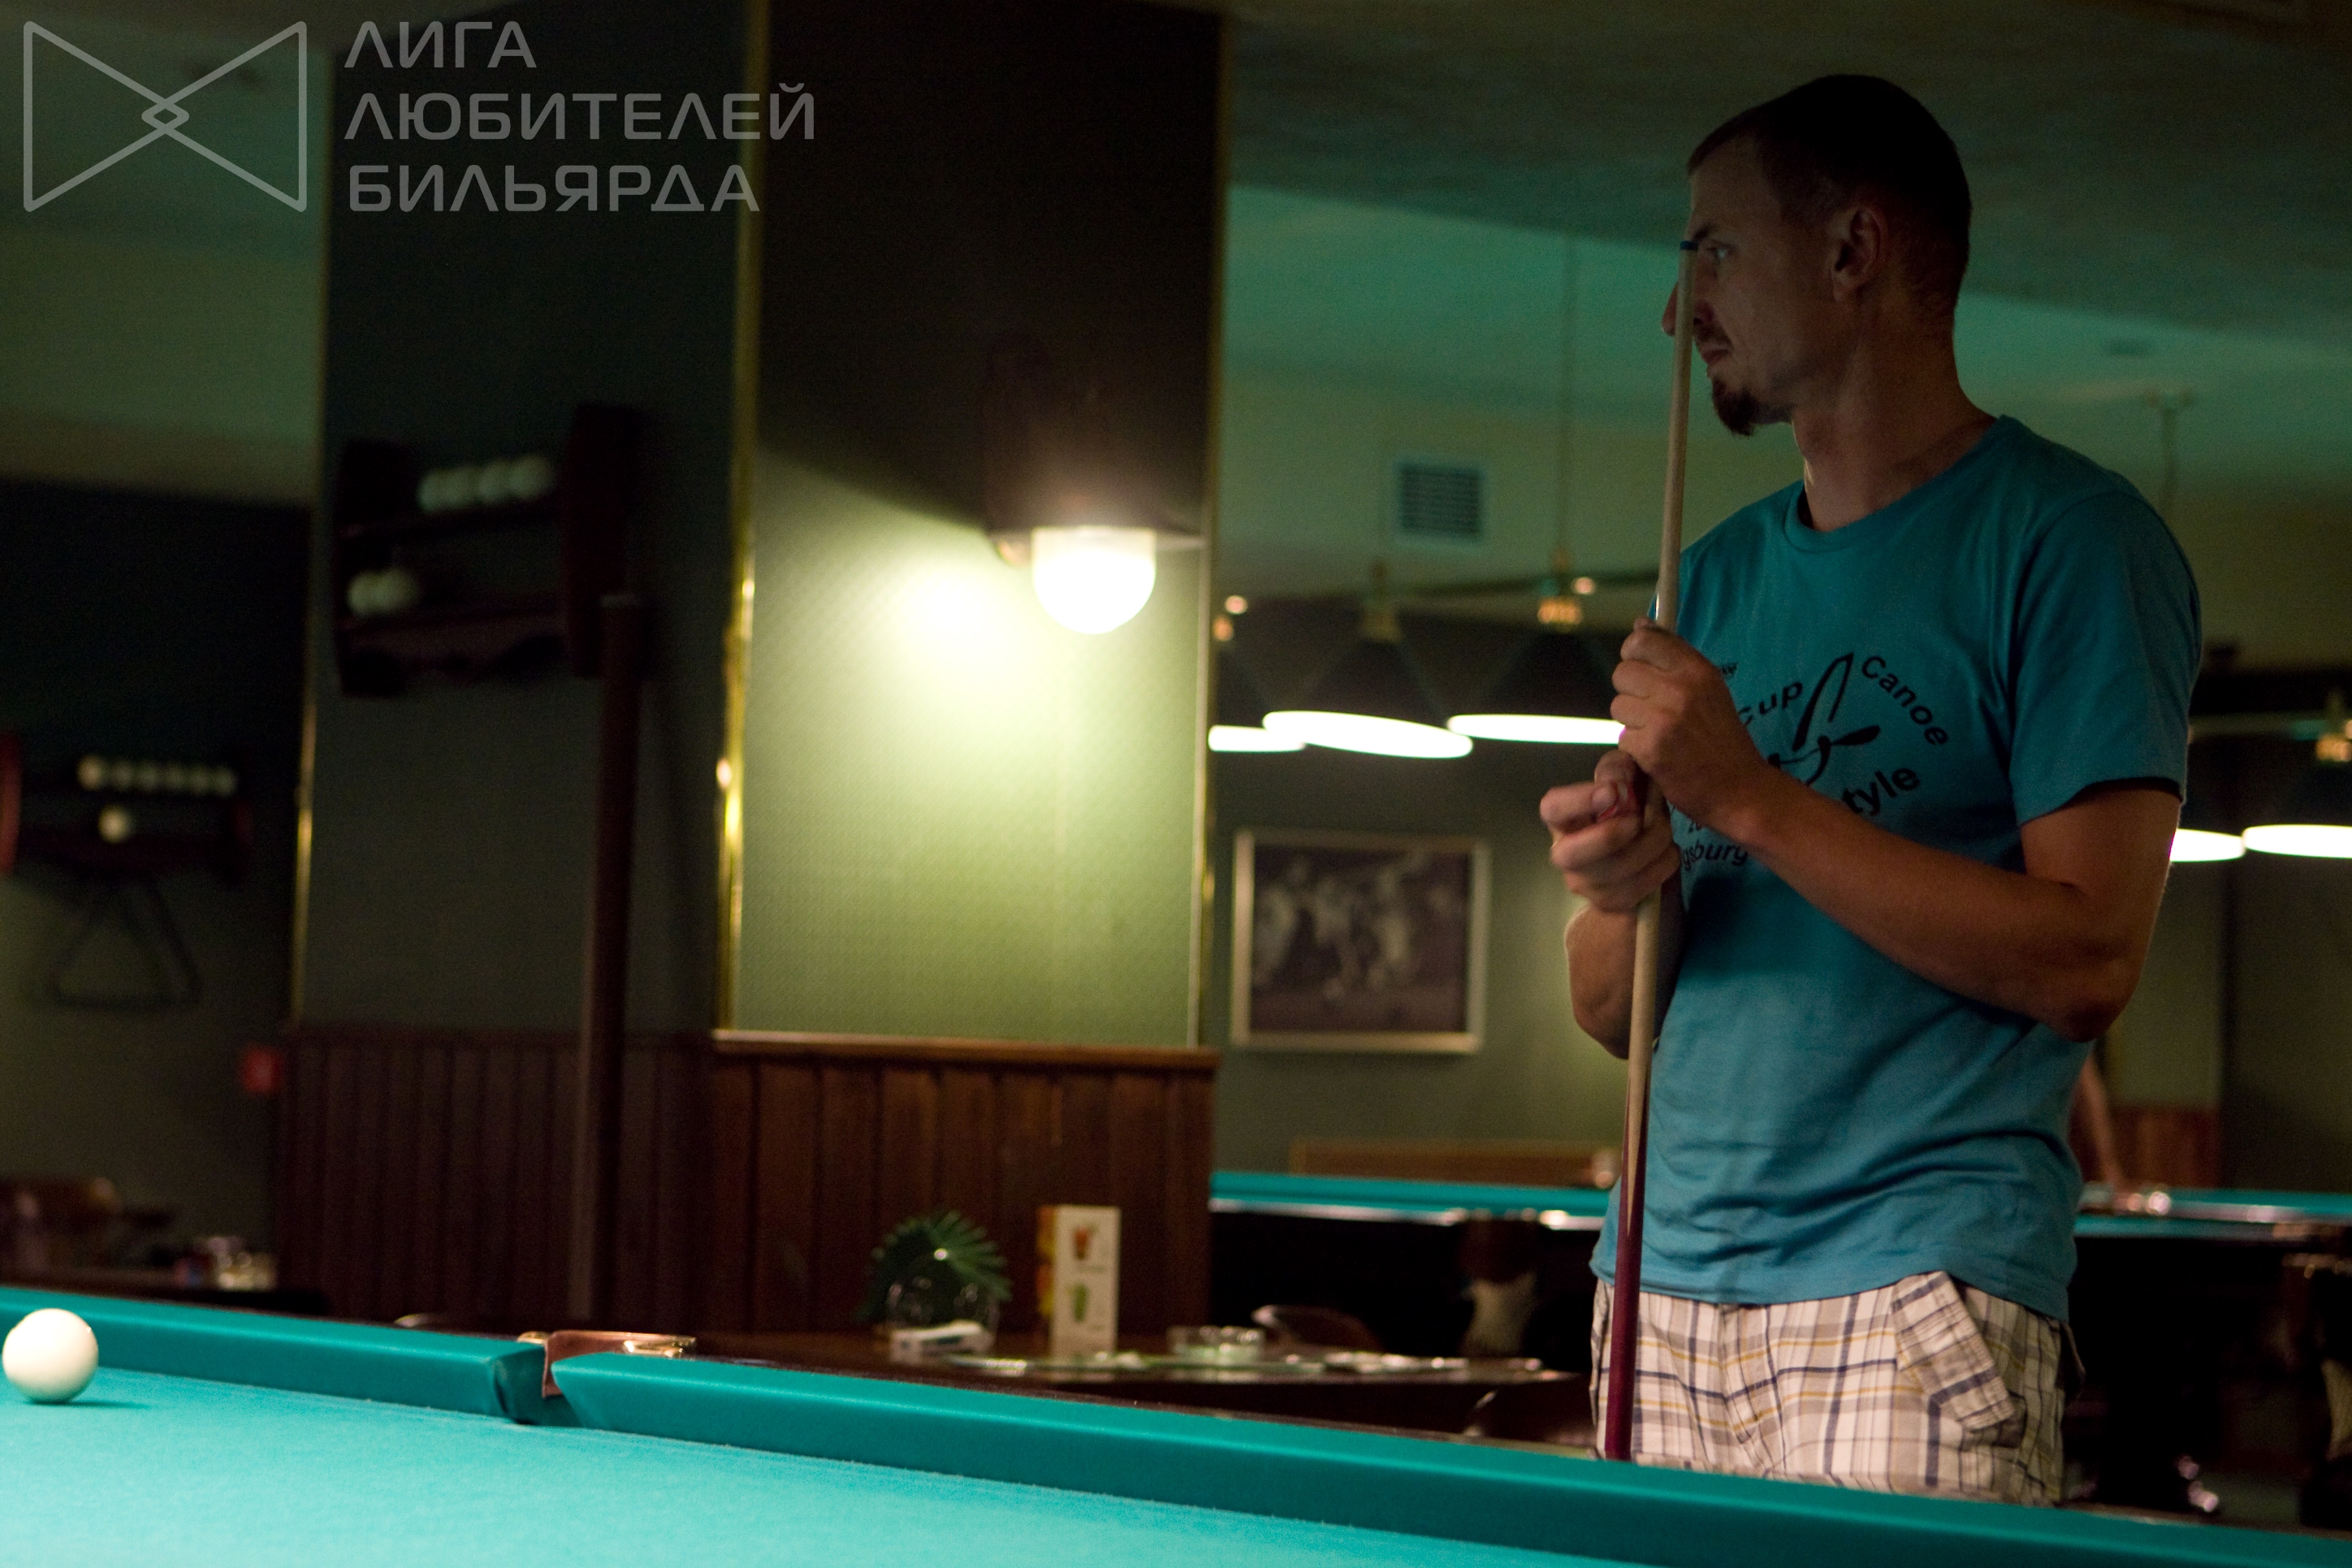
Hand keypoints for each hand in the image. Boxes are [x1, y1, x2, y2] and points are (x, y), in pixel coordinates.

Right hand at [1541, 750, 1679, 913]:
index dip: (1578, 801)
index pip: (1552, 808)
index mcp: (1562, 818)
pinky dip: (1665, 860)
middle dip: (1610, 836)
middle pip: (1572, 854)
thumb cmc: (1627, 806)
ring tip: (1664, 825)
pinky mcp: (1612, 902)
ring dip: (1652, 841)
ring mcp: (1585, 884)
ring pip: (1619, 867)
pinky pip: (1646, 882)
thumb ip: (1618, 770)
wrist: (1642, 849)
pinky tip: (1666, 848)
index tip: (1612, 792)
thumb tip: (1619, 784)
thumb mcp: (1623, 777)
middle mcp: (1564, 855)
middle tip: (1637, 819)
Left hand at [1611, 618, 1777, 832]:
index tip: (1642, 667)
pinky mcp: (1650, 749)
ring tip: (1660, 733)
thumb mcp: (1708, 687)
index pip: (1641, 641)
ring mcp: (1663, 719)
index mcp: (1696, 669)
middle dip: (1631, 692)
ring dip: (1633, 721)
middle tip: (1653, 709)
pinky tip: (1659, 753)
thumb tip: (1639, 624)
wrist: (1740, 788)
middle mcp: (1679, 688)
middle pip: (1622, 673)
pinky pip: (1623, 738)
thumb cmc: (1721, 736)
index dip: (1634, 653)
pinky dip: (1637, 748)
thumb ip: (1673, 656)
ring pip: (1618, 706)